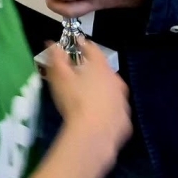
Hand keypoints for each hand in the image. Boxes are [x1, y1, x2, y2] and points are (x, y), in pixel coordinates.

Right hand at [41, 40, 131, 159]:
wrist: (93, 134)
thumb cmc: (75, 101)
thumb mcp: (60, 77)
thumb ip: (56, 58)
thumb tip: (53, 43)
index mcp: (100, 67)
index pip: (93, 49)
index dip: (83, 45)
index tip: (76, 43)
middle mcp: (116, 81)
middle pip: (104, 71)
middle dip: (93, 70)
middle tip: (81, 73)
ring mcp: (122, 102)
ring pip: (111, 91)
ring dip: (102, 91)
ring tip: (88, 97)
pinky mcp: (124, 120)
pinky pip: (114, 111)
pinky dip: (106, 111)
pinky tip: (96, 117)